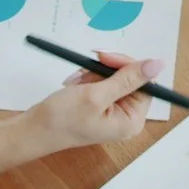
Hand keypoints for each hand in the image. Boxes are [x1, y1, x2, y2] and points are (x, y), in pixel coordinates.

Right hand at [22, 51, 163, 151]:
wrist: (32, 130)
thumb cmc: (62, 119)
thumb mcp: (96, 95)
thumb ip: (127, 79)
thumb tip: (157, 64)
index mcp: (132, 121)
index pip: (144, 83)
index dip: (127, 66)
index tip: (105, 57)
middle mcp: (126, 117)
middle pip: (129, 79)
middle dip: (104, 71)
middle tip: (85, 69)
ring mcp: (112, 112)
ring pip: (112, 77)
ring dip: (93, 74)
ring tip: (75, 83)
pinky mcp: (99, 106)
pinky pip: (101, 83)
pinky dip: (87, 79)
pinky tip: (73, 85)